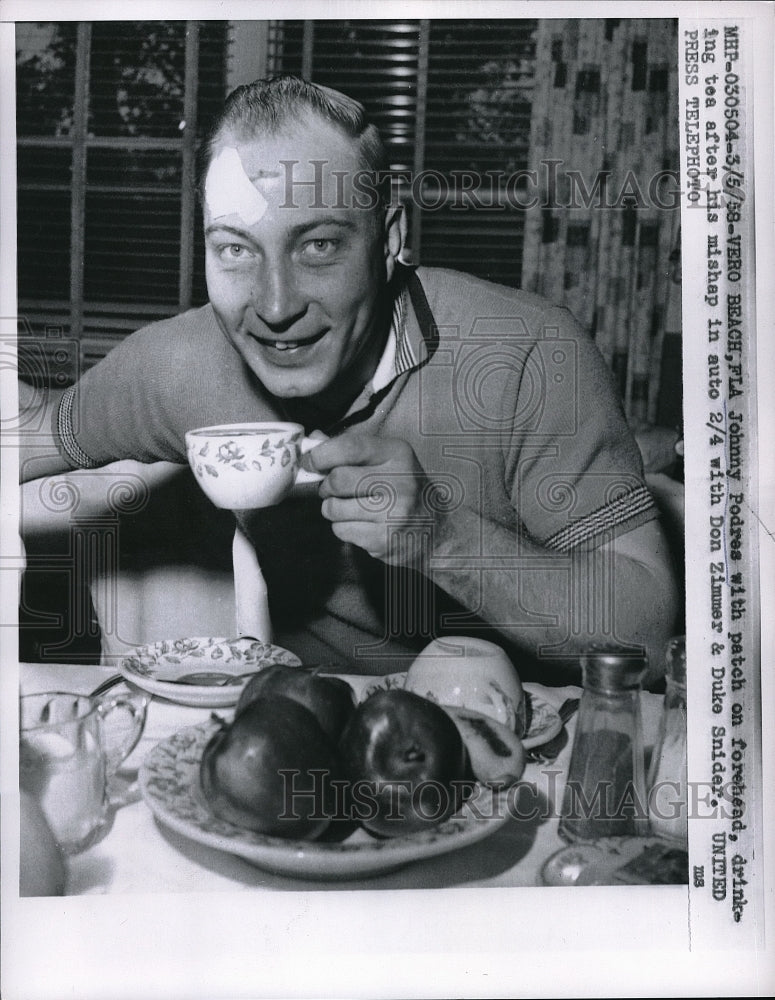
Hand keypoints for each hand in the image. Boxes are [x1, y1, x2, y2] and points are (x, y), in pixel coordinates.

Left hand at [305, 429, 431, 564]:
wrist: (436, 532)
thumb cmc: (403, 490)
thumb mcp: (388, 461)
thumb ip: (353, 450)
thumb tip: (313, 440)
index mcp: (398, 454)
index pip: (350, 447)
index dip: (322, 455)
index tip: (311, 462)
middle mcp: (399, 481)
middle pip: (337, 480)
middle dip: (326, 487)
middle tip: (332, 491)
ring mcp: (393, 513)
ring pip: (334, 508)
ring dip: (333, 510)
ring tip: (349, 509)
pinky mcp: (384, 539)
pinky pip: (342, 530)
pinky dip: (343, 528)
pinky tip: (362, 525)